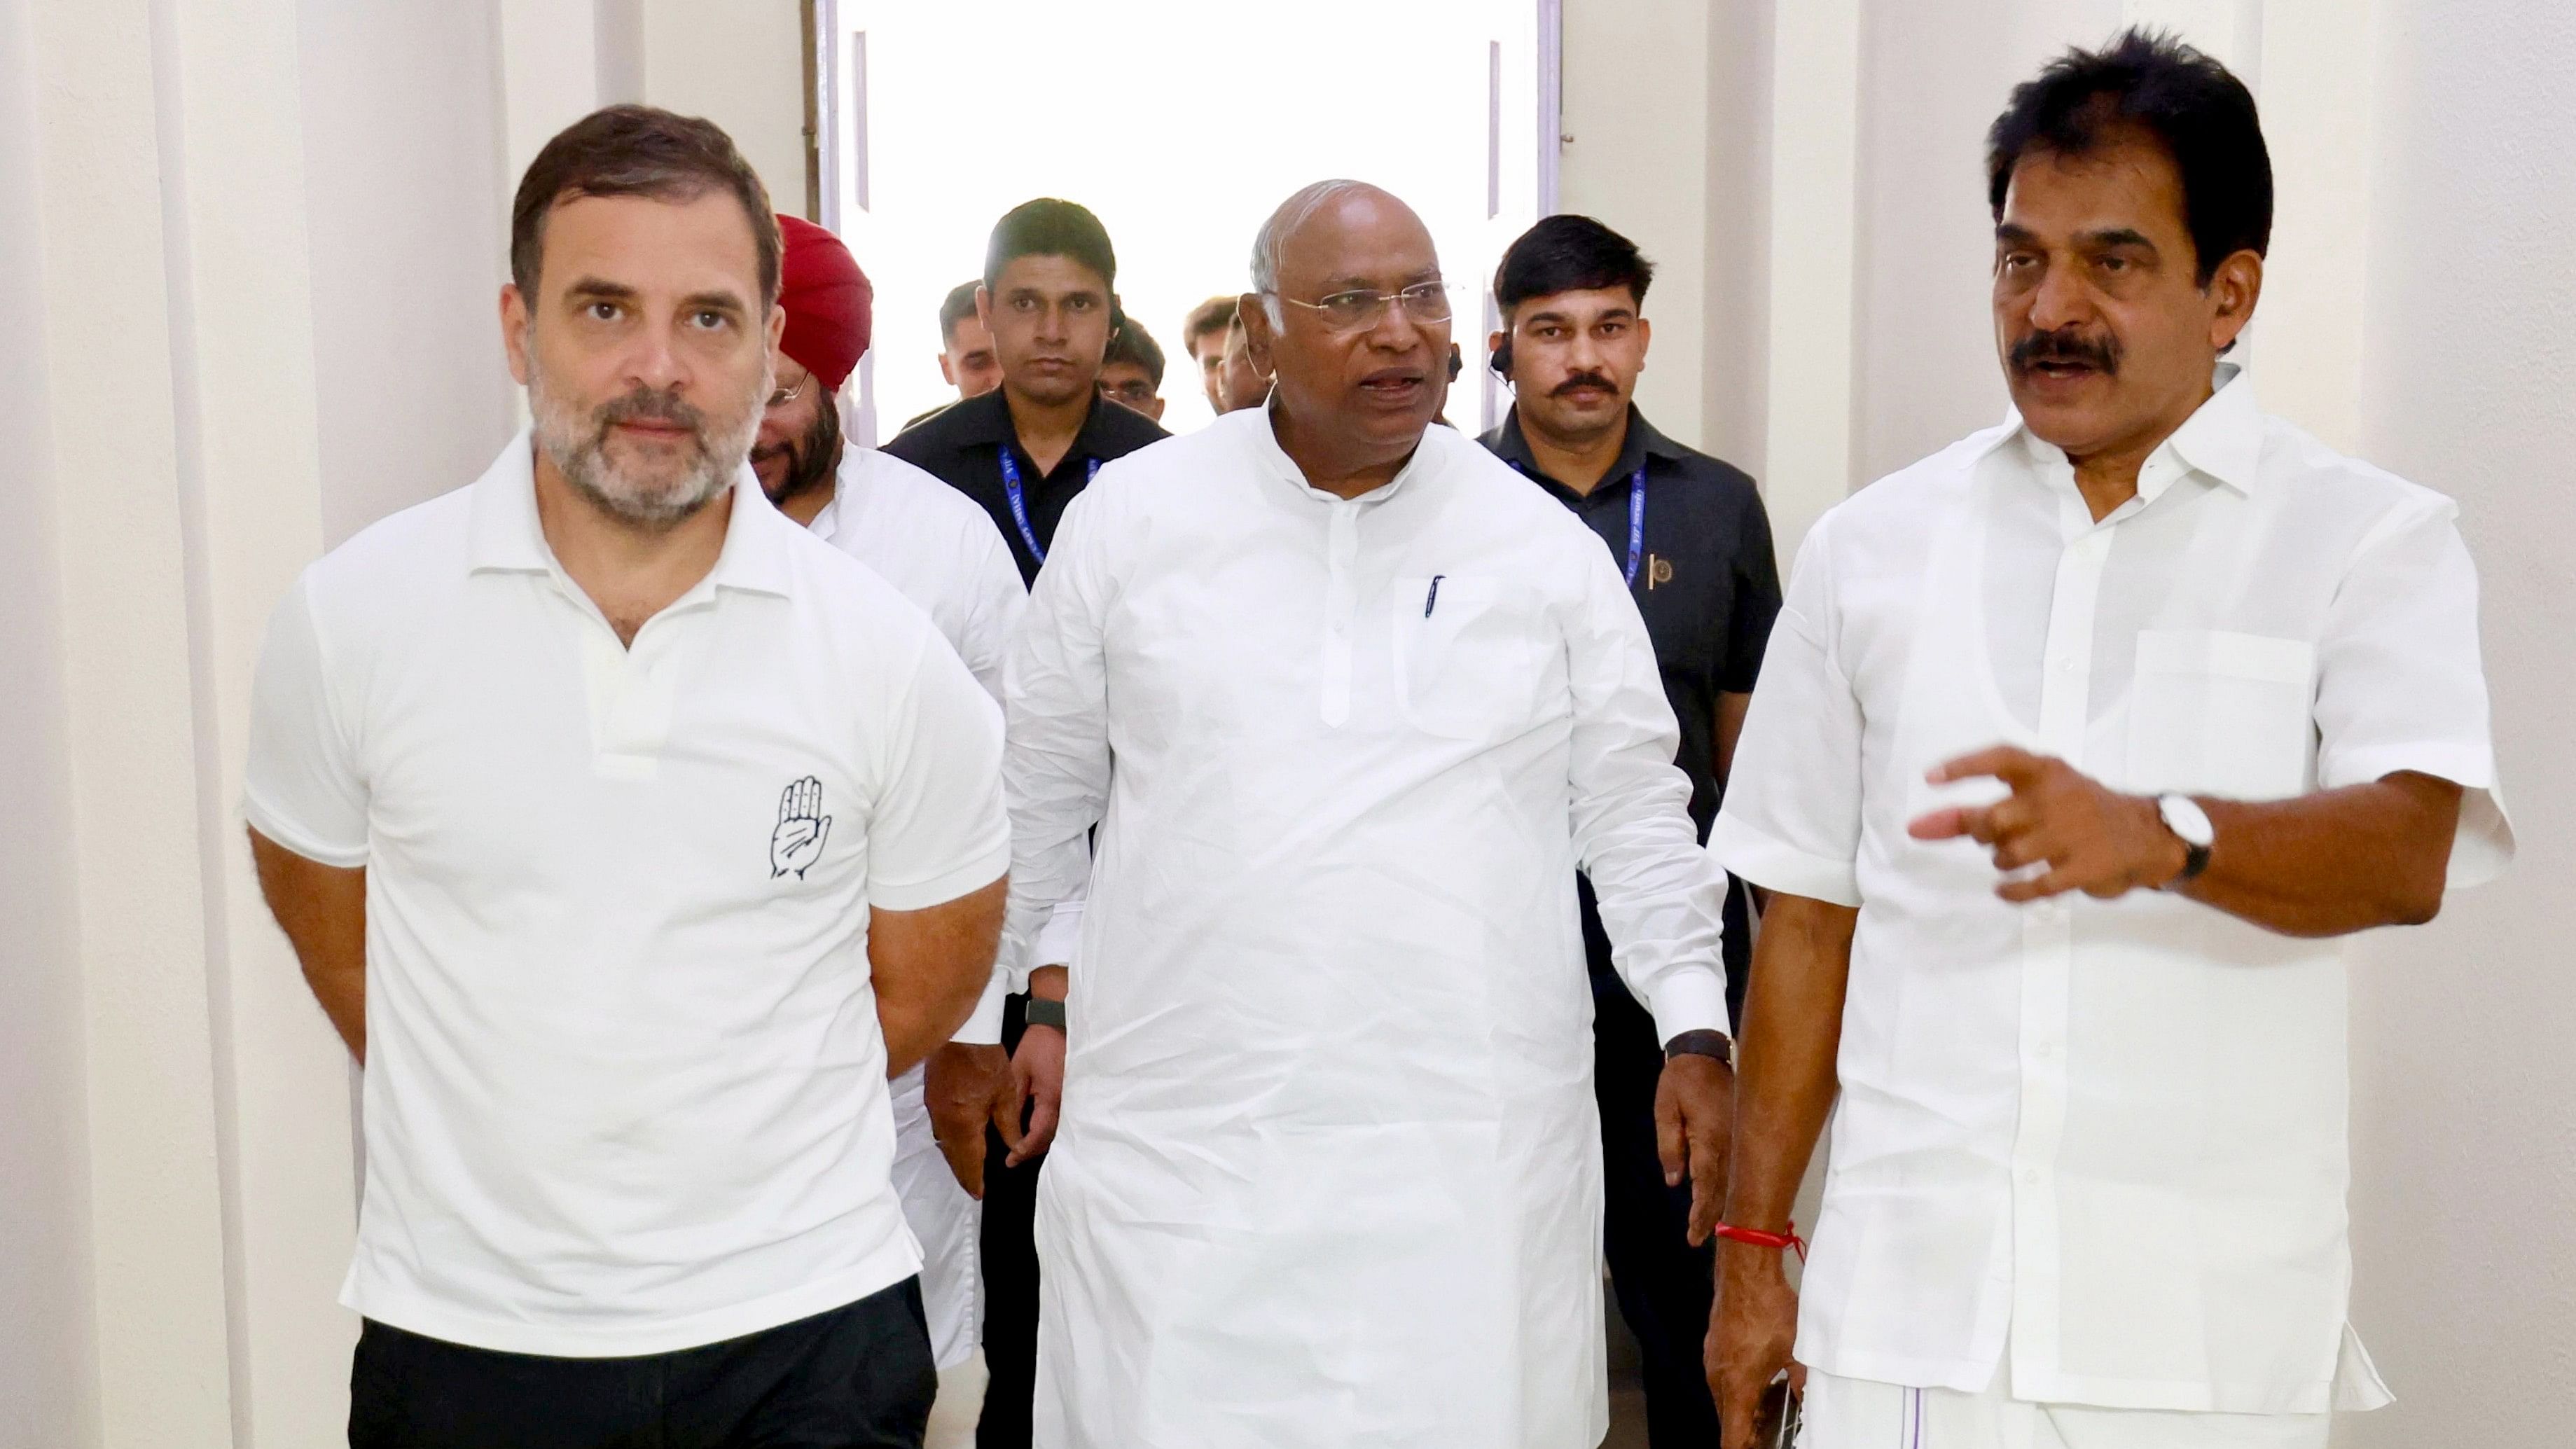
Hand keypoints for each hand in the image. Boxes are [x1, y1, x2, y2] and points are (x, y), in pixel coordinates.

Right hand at [769, 776, 831, 879]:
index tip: (816, 784)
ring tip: (799, 782)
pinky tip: (788, 793)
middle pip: (805, 804)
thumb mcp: (816, 845)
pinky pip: (784, 812)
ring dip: (797, 794)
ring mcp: (792, 824)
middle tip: (809, 778)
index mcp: (812, 827)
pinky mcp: (782, 827)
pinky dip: (786, 802)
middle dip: (807, 791)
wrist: (789, 868)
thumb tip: (828, 817)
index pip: (814, 807)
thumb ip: (822, 831)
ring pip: (795, 805)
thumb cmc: (804, 859)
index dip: (815, 796)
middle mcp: (802, 823)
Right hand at [923, 1042, 1014, 1197]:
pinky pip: (939, 1128)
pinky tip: (957, 1141)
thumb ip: (1009, 1125)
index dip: (973, 1179)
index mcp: (964, 1123)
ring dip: (955, 1158)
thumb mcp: (1006, 1094)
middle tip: (971, 1187)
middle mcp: (944, 1121)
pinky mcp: (931, 1097)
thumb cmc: (987, 1060)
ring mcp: (934, 1109)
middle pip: (953, 1156)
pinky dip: (948, 1140)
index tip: (978, 1194)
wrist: (962, 1032)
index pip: (969, 1161)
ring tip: (967, 1169)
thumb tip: (1014, 1149)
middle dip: (963, 1173)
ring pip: (944, 1143)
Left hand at [1006, 1019, 1064, 1166]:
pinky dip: (1051, 1131)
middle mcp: (1067, 1104)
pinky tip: (1039, 1132)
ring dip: (1042, 1142)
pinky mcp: (1076, 1095)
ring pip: (1059, 1132)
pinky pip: (1064, 1121)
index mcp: (1051, 1099)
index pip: (1038, 1135)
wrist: (1060, 1025)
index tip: (1010, 1160)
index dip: (1023, 1150)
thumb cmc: (1039, 1045)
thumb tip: (1007, 1129)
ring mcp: (1074, 1100)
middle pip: (1051, 1139)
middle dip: (1032, 1151)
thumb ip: (1014, 1102)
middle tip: (1014, 1157)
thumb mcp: (1019, 1072)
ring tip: (1023, 1148)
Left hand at [1654, 1053, 1732, 1243]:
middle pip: (1724, 1189)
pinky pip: (1740, 1168)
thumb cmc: (1680, 1082)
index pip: (1706, 1184)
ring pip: (1735, 1182)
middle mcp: (1730, 1143)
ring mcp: (1740, 1139)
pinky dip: (1733, 1188)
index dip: (1700, 1211)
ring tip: (1710, 1230)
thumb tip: (1675, 1181)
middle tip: (1696, 1240)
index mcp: (1710, 1138)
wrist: (1705, 1053)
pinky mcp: (1743, 1134)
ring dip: (1724, 1206)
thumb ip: (1670, 1147)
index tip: (1693, 1232)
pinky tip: (1727, 1201)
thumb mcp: (1665, 1111)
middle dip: (1711, 1217)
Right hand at [1709, 1241, 1803, 1448]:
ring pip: (1724, 1399)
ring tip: (1770, 1408)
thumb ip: (1802, 1382)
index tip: (1760, 1447)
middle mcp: (1718, 1379)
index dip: (1745, 1448)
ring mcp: (1713, 1361)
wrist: (1745, 1272)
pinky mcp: (1713, 1346)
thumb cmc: (1769, 1310)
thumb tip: (1808, 1400)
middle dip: (1748, 1431)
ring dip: (1743, 1408)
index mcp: (1737, 1387)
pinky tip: (1760, 1379)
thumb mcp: (1797, 1352)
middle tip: (1771, 1432)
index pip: (1732, 1438)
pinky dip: (1738, 1387)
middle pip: (1728, 1420)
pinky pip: (1722, 1378)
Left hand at [1906, 745, 2182, 901]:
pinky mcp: (2085, 866)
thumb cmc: (2076, 814)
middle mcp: (2059, 796)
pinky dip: (2012, 892)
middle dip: (1982, 833)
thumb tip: (1916, 828)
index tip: (1930, 778)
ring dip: (2001, 861)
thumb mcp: (2033, 800)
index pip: (2000, 758)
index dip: (1964, 767)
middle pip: (1994, 818)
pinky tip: (2006, 890)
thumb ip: (1971, 813)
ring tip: (2014, 858)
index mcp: (2045, 771)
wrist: (2144, 837)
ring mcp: (2074, 832)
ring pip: (2009, 854)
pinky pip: (2034, 886)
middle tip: (1992, 837)